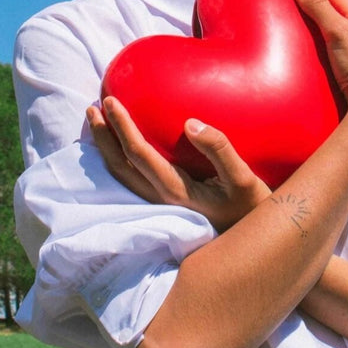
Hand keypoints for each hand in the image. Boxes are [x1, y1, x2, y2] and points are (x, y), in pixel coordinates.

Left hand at [87, 97, 270, 231]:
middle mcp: (161, 200)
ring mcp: (161, 205)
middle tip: (93, 107)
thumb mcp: (244, 179)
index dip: (122, 127)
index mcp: (175, 191)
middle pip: (121, 167)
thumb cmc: (252, 207)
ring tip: (97, 123)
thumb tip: (190, 123)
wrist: (254, 246)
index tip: (110, 101)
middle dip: (104, 136)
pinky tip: (121, 147)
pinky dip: (119, 161)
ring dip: (106, 149)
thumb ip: (220, 150)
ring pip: (122, 177)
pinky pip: (133, 181)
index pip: (138, 155)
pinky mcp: (167, 206)